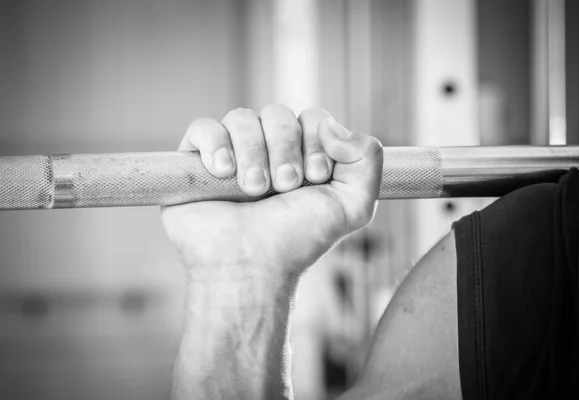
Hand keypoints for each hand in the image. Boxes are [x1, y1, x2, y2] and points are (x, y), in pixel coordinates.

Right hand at [162, 105, 381, 398]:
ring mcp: (232, 154)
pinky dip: (216, 144)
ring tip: (254, 190)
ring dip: (254, 153)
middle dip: (286, 149)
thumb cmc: (298, 240)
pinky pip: (203, 128)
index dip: (316, 140)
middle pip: (278, 113)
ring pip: (241, 117)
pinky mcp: (196, 162)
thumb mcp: (353, 204)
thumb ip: (367, 157)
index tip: (315, 178)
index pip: (312, 117)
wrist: (252, 267)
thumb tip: (332, 124)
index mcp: (303, 155)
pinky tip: (223, 173)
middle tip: (284, 187)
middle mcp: (268, 150)